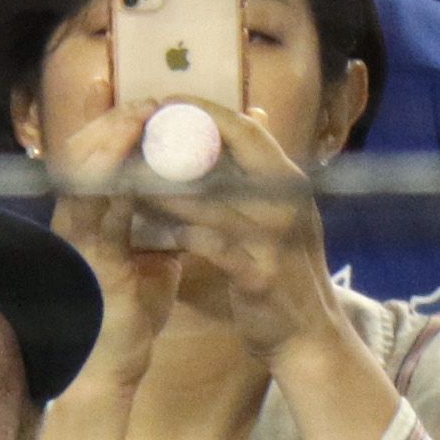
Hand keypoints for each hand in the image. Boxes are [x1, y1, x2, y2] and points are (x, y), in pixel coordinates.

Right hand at [40, 102, 184, 391]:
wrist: (118, 361)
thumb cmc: (132, 310)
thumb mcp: (154, 255)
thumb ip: (165, 224)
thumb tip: (194, 197)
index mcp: (94, 212)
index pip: (98, 154)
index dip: (118, 122)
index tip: (150, 99)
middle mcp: (78, 216)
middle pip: (85, 149)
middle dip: (116, 118)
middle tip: (150, 98)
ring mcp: (78, 235)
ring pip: (84, 169)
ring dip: (113, 137)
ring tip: (143, 113)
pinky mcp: (89, 256)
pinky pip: (96, 206)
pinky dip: (114, 177)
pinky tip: (135, 156)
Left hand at [142, 102, 348, 370]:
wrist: (310, 337)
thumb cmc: (289, 272)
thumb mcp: (287, 210)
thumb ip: (266, 167)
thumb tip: (255, 113)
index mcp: (290, 183)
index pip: (248, 129)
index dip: (206, 111)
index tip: (166, 103)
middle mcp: (286, 203)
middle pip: (227, 157)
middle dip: (177, 143)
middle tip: (137, 136)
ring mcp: (275, 239)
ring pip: (211, 202)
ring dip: (166, 190)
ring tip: (129, 179)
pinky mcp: (258, 275)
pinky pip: (209, 246)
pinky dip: (180, 235)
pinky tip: (153, 231)